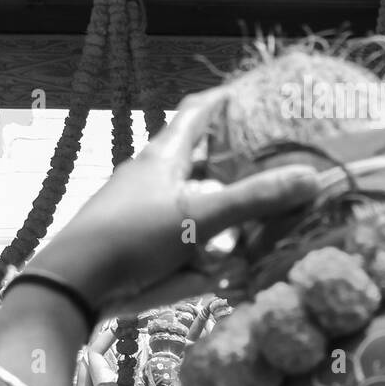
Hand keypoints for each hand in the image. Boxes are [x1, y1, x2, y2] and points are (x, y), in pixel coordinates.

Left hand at [30, 87, 320, 319]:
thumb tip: (311, 178)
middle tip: (272, 176)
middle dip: (235, 172)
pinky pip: (180, 245)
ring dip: (220, 221)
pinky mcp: (136, 249)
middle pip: (201, 164)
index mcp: (164, 156)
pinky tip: (216, 269)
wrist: (73, 287)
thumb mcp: (198, 216)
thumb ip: (253, 200)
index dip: (228, 100)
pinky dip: (201, 255)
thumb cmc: (132, 237)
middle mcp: (152, 179)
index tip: (258, 98)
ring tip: (252, 232)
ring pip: (193, 209)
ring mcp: (142, 215)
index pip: (198, 112)